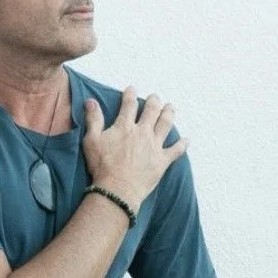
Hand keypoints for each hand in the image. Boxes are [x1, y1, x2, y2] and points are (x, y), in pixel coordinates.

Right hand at [82, 88, 185, 211]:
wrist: (118, 188)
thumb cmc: (103, 166)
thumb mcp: (91, 140)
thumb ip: (93, 120)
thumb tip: (91, 101)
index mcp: (125, 127)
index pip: (129, 106)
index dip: (130, 96)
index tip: (132, 89)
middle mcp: (142, 132)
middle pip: (151, 112)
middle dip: (154, 102)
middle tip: (155, 97)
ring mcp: (154, 146)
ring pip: (165, 125)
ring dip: (169, 114)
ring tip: (171, 107)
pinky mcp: (162, 160)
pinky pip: (176, 151)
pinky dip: (182, 145)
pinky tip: (186, 140)